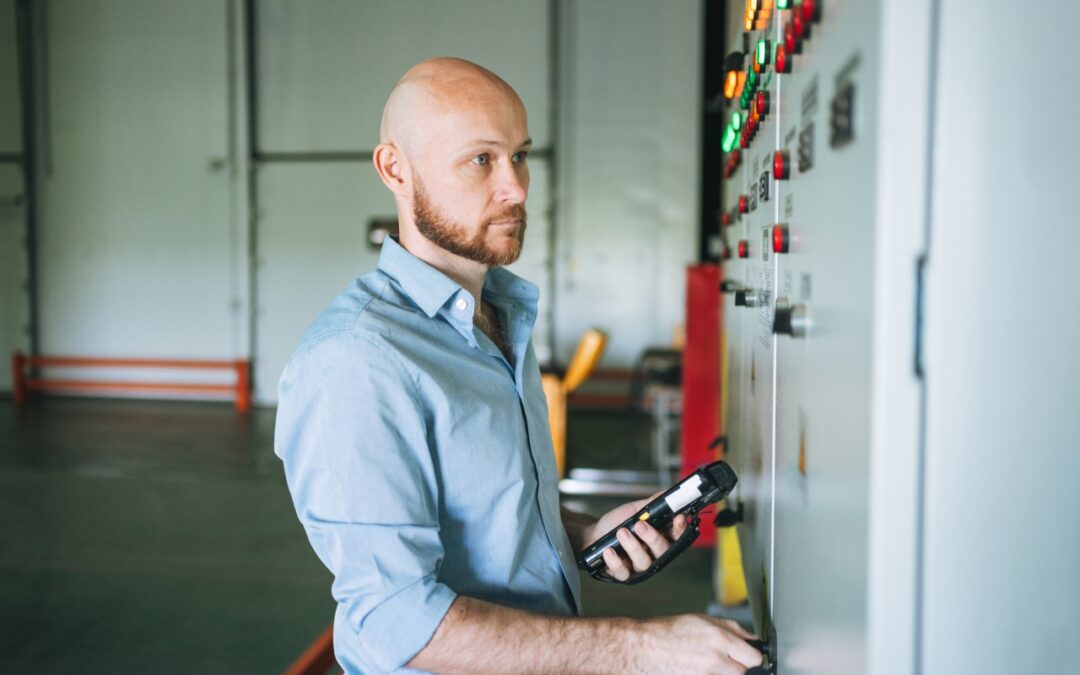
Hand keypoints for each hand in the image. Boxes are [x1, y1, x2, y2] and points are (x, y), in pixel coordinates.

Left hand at [583, 493, 688, 580]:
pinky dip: (616, 562)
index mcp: (659, 537)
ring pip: (644, 562)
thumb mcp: (634, 510)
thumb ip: (651, 505)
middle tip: (639, 525)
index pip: (676, 536)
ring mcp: (638, 566)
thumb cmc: (616, 523)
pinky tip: (609, 551)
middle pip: (662, 550)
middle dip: (652, 537)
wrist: (592, 533)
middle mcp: (652, 554)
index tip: (678, 518)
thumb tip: (668, 494)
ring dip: (632, 547)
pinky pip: (623, 573)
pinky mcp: (622, 574)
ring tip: (621, 533)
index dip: (680, 528)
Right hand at [634, 614, 762, 674]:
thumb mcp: (701, 620)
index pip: (754, 656)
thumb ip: (730, 628)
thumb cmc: (666, 633)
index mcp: (719, 638)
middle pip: (744, 670)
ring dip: (724, 672)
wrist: (643, 649)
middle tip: (725, 659)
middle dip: (738, 665)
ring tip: (709, 664)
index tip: (747, 654)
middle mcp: (715, 658)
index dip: (751, 654)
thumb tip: (750, 637)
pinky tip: (698, 669)